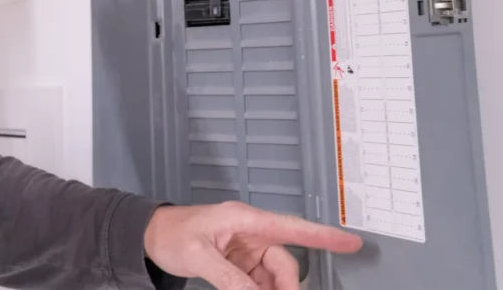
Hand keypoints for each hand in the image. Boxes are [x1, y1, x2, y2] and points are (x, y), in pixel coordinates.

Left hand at [143, 202, 362, 289]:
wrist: (149, 236)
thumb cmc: (170, 234)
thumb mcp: (198, 255)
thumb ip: (229, 278)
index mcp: (244, 220)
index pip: (292, 227)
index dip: (324, 235)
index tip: (352, 243)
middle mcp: (251, 233)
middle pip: (285, 263)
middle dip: (287, 287)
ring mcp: (246, 249)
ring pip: (274, 276)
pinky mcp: (239, 263)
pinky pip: (260, 282)